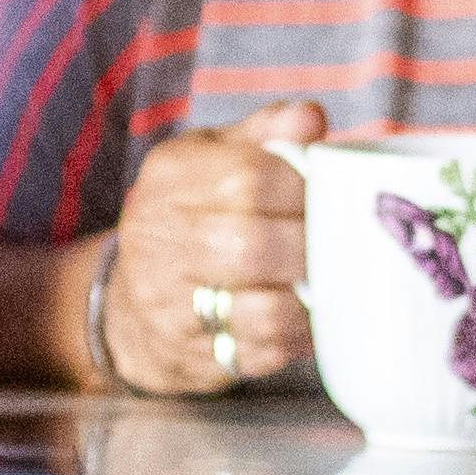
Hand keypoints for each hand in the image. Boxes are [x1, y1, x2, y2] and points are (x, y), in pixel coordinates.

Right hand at [97, 96, 321, 393]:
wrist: (130, 304)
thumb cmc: (191, 216)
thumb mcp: (214, 158)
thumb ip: (267, 134)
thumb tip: (313, 119)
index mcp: (171, 177)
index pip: (249, 179)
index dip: (304, 189)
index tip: (334, 194)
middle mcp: (158, 239)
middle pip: (251, 245)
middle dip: (311, 246)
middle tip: (345, 243)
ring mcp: (169, 303)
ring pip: (262, 309)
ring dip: (311, 298)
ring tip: (333, 281)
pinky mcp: (191, 355)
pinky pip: (262, 353)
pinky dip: (297, 337)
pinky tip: (311, 318)